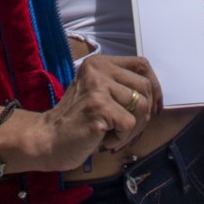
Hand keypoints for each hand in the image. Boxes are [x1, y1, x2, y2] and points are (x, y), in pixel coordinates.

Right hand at [34, 54, 162, 171]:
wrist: (47, 140)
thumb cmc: (77, 121)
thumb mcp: (98, 93)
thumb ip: (120, 86)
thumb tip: (155, 94)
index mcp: (100, 62)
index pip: (141, 65)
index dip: (154, 86)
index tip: (155, 107)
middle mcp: (99, 69)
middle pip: (144, 87)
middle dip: (144, 114)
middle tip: (128, 130)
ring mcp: (98, 87)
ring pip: (141, 107)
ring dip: (133, 129)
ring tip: (113, 136)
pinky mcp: (99, 107)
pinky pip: (129, 124)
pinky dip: (121, 139)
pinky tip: (104, 141)